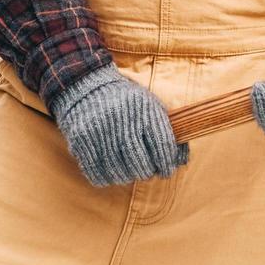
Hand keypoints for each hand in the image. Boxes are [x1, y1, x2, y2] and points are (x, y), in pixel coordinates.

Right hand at [51, 65, 188, 186]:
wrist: (88, 86)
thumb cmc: (126, 101)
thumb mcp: (149, 106)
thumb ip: (167, 131)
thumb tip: (183, 161)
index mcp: (144, 108)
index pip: (161, 145)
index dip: (166, 163)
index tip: (166, 171)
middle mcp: (123, 120)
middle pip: (141, 164)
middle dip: (146, 172)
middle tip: (146, 171)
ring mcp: (101, 131)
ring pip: (119, 173)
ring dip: (127, 176)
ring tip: (128, 170)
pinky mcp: (82, 141)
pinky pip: (97, 174)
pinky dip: (106, 178)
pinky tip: (111, 170)